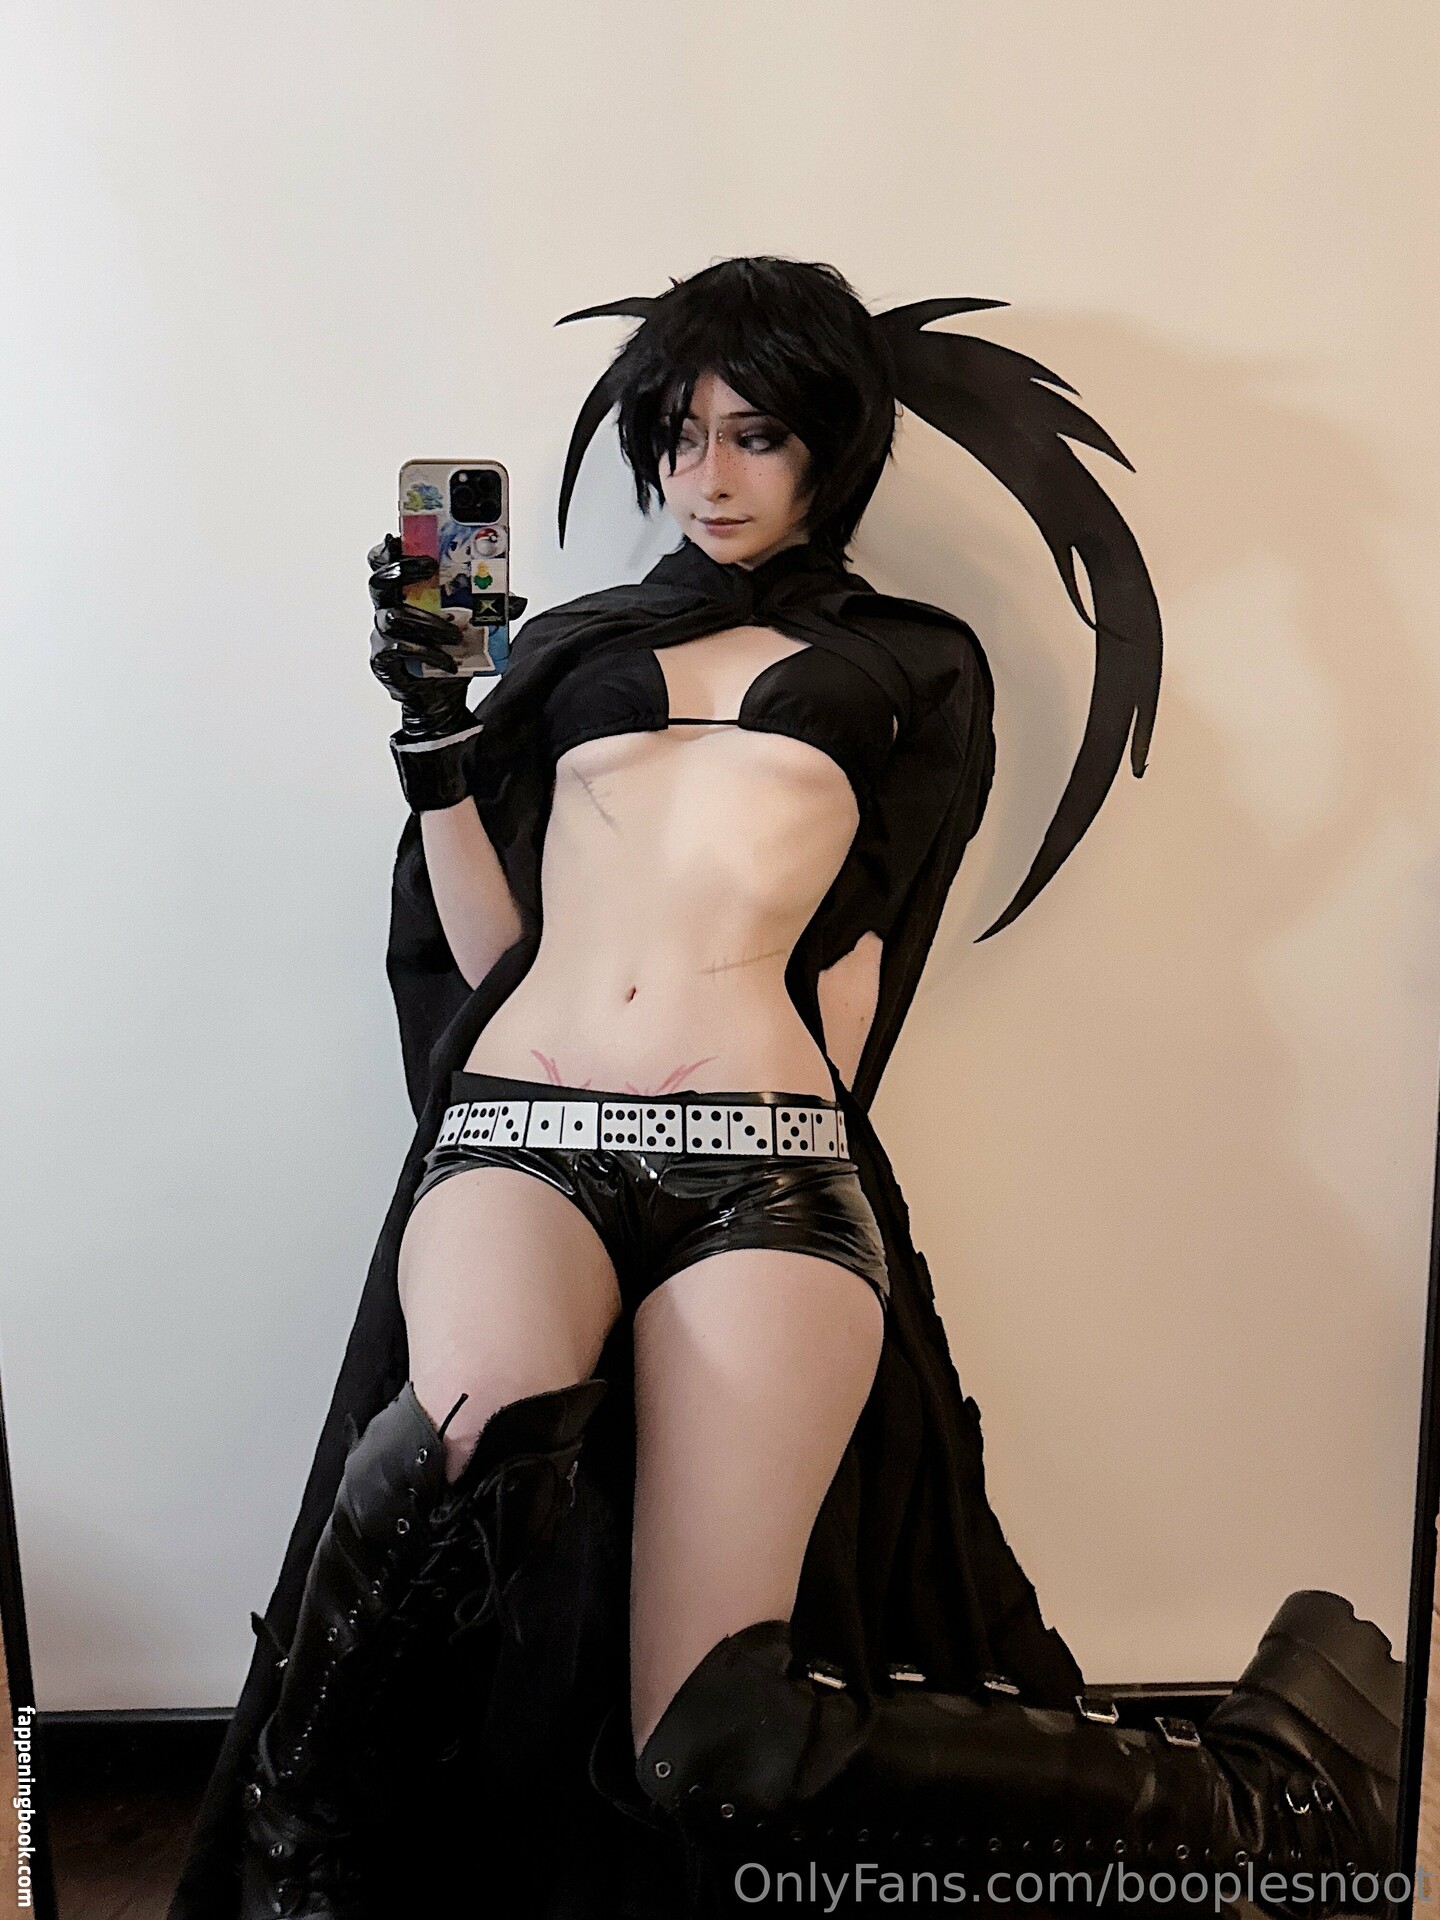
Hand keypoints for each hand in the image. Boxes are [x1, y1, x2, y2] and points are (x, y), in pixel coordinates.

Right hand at [366, 534, 480, 811]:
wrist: (443, 703)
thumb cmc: (452, 657)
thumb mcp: (477, 628)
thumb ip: (491, 609)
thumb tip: (516, 599)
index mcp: (406, 594)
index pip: (386, 561)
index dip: (391, 547)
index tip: (403, 533)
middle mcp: (389, 610)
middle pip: (379, 580)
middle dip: (401, 568)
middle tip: (428, 566)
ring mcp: (383, 636)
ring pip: (392, 617)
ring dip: (425, 621)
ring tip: (453, 633)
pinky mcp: (385, 661)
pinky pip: (398, 650)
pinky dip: (426, 653)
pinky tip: (447, 661)